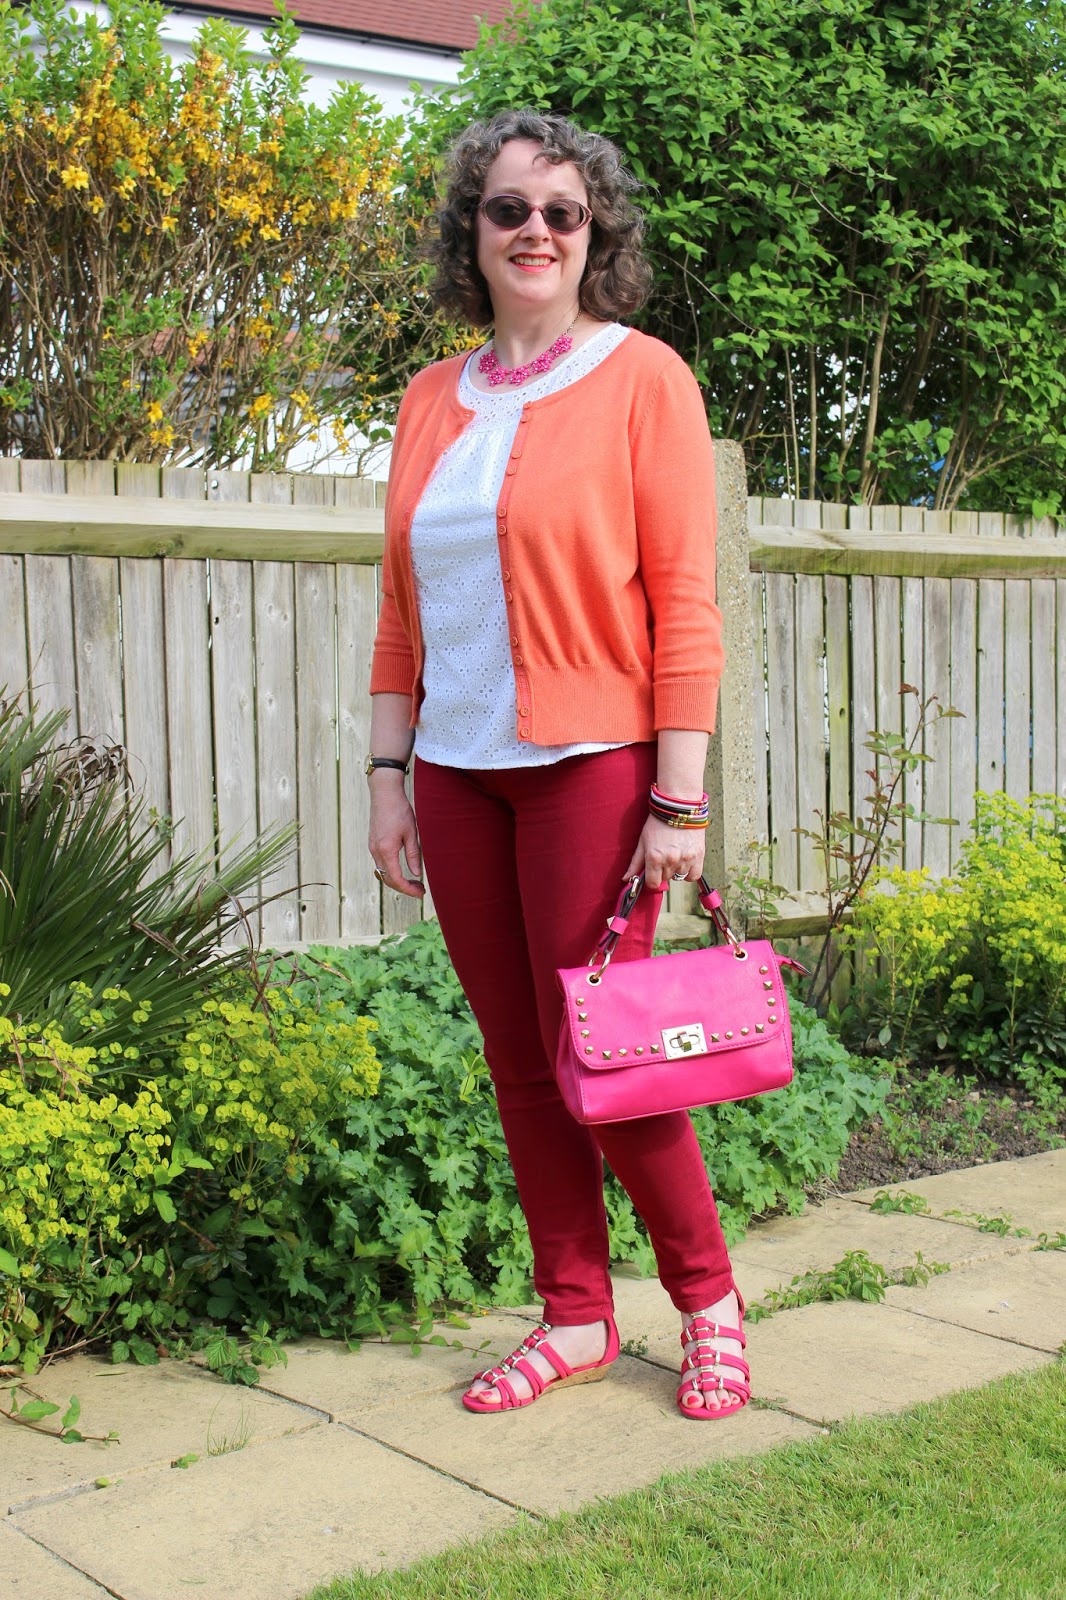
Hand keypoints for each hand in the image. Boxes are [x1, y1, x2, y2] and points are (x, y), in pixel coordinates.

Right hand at [368, 778, 424, 898]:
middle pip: (388, 879)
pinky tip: (402, 869)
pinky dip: (391, 871)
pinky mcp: (373, 843)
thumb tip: (416, 874)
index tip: (420, 893)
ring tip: (413, 882)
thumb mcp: (411, 833)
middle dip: (404, 888)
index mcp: (386, 850)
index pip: (396, 879)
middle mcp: (376, 851)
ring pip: (383, 873)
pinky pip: (380, 864)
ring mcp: (372, 847)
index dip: (409, 889)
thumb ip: (413, 855)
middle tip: (420, 889)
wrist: (384, 794)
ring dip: (397, 880)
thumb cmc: (400, 810)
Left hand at [623, 815, 705, 891]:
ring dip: (675, 870)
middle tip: (663, 856)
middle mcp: (670, 861)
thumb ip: (635, 862)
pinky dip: (689, 872)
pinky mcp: (698, 856)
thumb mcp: (643, 841)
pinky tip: (685, 861)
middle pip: (665, 879)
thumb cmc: (658, 822)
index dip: (651, 881)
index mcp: (654, 858)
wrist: (679, 806)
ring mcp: (686, 859)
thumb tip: (626, 879)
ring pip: (679, 877)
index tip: (652, 874)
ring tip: (675, 854)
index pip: (653, 884)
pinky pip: (693, 875)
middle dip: (662, 871)